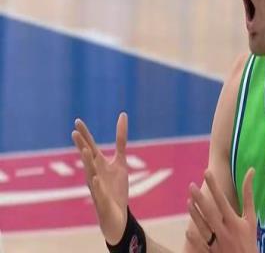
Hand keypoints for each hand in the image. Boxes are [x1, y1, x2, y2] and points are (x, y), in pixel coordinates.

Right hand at [72, 112, 128, 244]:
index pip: (89, 146)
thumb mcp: (120, 161)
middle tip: (74, 132)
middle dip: (81, 145)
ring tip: (85, 150)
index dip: (84, 134)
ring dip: (87, 163)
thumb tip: (122, 115)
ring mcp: (97, 188)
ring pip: (90, 174)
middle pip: (87, 158)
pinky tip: (94, 178)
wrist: (117, 215)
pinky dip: (96, 186)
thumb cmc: (115, 187)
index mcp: (98, 164)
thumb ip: (120, 140)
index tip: (77, 121)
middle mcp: (94, 174)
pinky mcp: (103, 201)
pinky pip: (99, 193)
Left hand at [186, 168, 257, 252]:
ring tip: (188, 201)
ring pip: (203, 228)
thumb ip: (248, 195)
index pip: (222, 200)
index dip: (214, 186)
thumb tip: (250, 171)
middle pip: (210, 213)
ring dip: (195, 215)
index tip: (206, 172)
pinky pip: (200, 246)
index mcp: (235, 222)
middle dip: (200, 198)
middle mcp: (225, 232)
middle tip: (191, 185)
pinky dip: (194, 239)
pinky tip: (187, 230)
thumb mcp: (252, 218)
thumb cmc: (250, 240)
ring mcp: (217, 244)